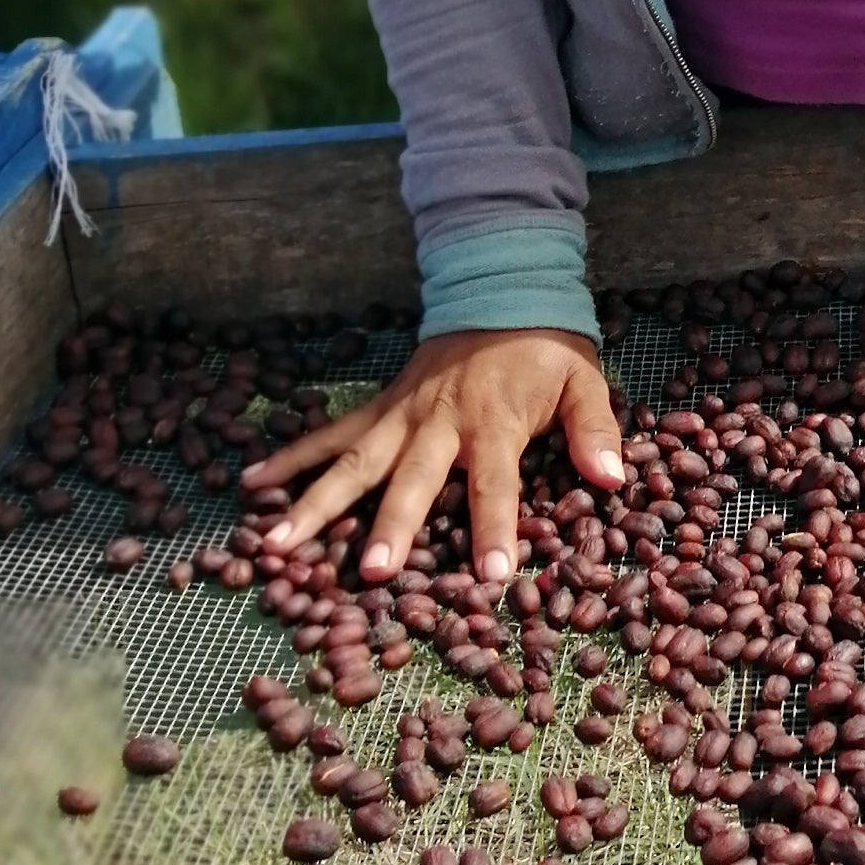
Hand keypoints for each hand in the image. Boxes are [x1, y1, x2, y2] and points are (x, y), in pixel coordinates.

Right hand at [240, 329, 620, 586]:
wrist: (499, 290)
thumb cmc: (544, 351)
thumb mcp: (582, 382)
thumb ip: (595, 430)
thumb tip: (614, 478)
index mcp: (492, 423)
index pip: (495, 483)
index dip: (494, 528)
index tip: (491, 575)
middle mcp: (437, 423)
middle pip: (410, 479)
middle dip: (391, 526)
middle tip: (371, 573)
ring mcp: (400, 415)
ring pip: (352, 463)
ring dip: (313, 503)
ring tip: (275, 544)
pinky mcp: (379, 408)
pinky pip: (330, 434)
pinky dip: (290, 456)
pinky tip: (250, 483)